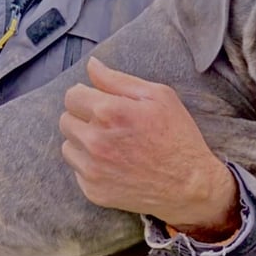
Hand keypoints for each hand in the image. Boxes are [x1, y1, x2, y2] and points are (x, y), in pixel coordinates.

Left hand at [60, 57, 240, 241]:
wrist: (189, 186)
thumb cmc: (177, 137)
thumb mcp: (158, 96)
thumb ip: (118, 79)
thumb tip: (91, 65)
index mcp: (109, 112)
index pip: (71, 96)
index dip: (85, 96)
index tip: (99, 102)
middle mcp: (94, 141)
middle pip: (65, 120)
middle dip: (82, 118)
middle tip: (108, 125)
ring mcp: (92, 169)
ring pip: (67, 146)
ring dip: (82, 142)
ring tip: (110, 145)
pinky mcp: (92, 190)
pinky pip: (77, 170)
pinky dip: (89, 165)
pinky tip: (113, 164)